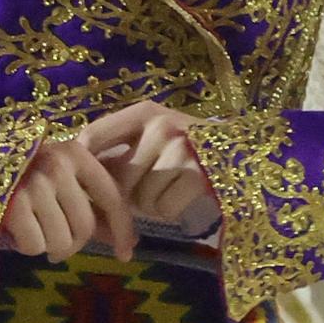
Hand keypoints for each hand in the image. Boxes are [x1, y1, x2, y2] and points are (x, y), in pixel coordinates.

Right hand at [0, 128, 137, 260]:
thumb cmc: (17, 176)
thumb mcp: (57, 178)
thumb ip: (89, 203)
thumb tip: (126, 241)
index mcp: (75, 154)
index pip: (111, 197)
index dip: (122, 230)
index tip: (125, 254)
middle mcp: (57, 166)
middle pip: (85, 227)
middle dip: (73, 245)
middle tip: (57, 247)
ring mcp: (34, 184)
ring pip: (61, 241)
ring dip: (48, 247)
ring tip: (34, 235)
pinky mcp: (12, 206)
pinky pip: (35, 245)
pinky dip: (28, 247)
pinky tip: (17, 234)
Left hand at [78, 97, 222, 237]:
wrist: (246, 152)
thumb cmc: (190, 148)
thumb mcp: (154, 135)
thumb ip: (119, 151)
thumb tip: (77, 182)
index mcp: (146, 112)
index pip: (93, 136)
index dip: (84, 165)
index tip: (84, 181)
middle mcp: (162, 126)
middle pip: (116, 178)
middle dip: (124, 194)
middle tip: (145, 189)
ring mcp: (182, 150)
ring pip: (139, 198)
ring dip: (149, 203)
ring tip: (170, 187)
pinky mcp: (198, 176)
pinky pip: (162, 209)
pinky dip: (168, 210)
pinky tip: (184, 195)